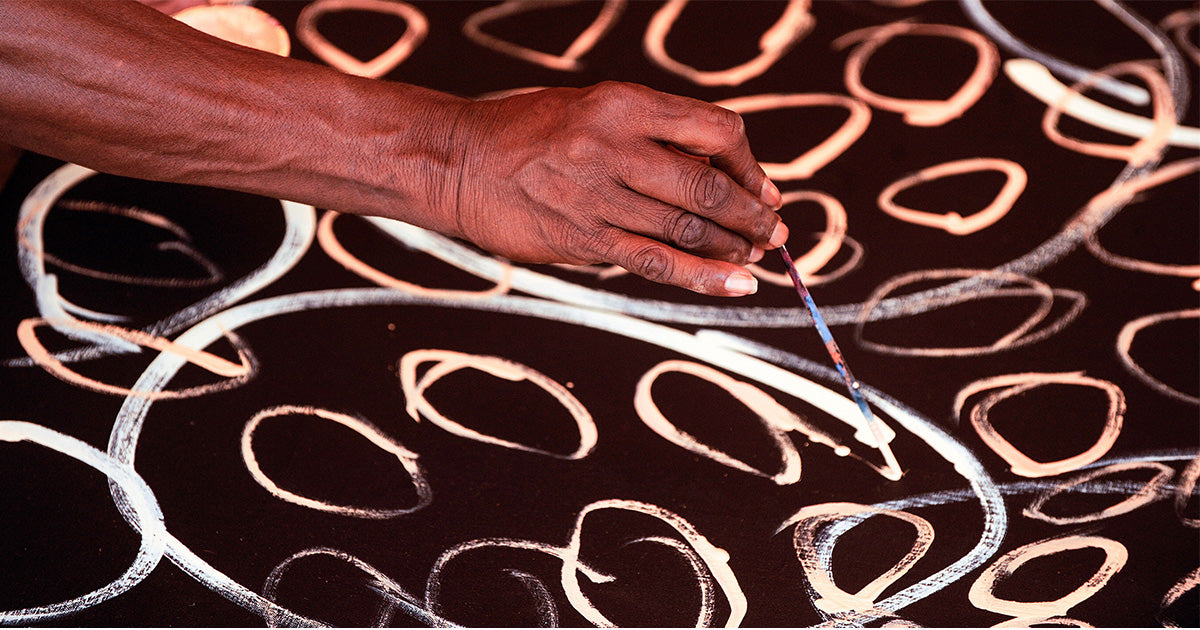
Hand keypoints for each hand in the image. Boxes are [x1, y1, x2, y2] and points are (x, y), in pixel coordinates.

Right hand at [445, 81, 787, 295]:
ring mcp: (598, 196)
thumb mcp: (593, 109)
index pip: (714, 129)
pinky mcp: (583, 239)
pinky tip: (736, 285)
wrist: (458, 162)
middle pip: (707, 184)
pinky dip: (703, 277)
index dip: (749, 163)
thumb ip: (651, 136)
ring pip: (687, 227)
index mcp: (622, 103)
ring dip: (733, 246)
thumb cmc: (529, 133)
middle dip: (751, 214)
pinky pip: (656, 262)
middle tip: (775, 232)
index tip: (761, 187)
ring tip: (756, 258)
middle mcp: (613, 146)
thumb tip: (718, 175)